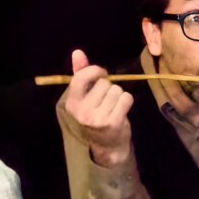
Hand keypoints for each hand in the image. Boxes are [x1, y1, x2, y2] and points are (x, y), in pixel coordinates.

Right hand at [62, 49, 134, 167]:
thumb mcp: (85, 97)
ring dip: (119, 95)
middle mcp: (82, 111)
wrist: (108, 146)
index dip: (95, 71)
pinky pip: (126, 98)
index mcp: (71, 103)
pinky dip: (127, 101)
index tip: (102, 75)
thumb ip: (81, 74)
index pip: (81, 77)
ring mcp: (97, 118)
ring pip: (116, 90)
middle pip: (104, 83)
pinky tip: (122, 110)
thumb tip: (77, 52)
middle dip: (109, 88)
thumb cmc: (96, 117)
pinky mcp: (113, 123)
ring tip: (114, 106)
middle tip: (107, 101)